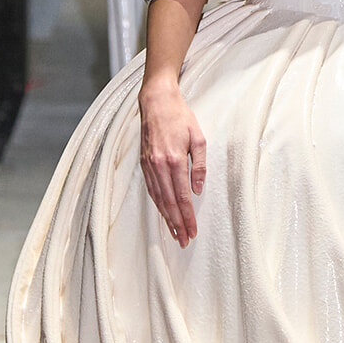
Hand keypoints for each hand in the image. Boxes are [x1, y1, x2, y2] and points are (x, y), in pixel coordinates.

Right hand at [139, 76, 206, 246]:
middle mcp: (159, 166)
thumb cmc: (180, 117)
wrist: (156, 102)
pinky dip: (157, 205)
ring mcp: (149, 165)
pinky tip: (163, 214)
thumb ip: (200, 165)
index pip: (182, 196)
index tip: (192, 231)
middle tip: (184, 240)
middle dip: (177, 224)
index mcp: (174, 160)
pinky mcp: (143, 164)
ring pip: (158, 199)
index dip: (187, 217)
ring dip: (166, 218)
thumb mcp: (198, 138)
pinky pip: (151, 189)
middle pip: (168, 203)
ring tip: (175, 233)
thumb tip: (198, 189)